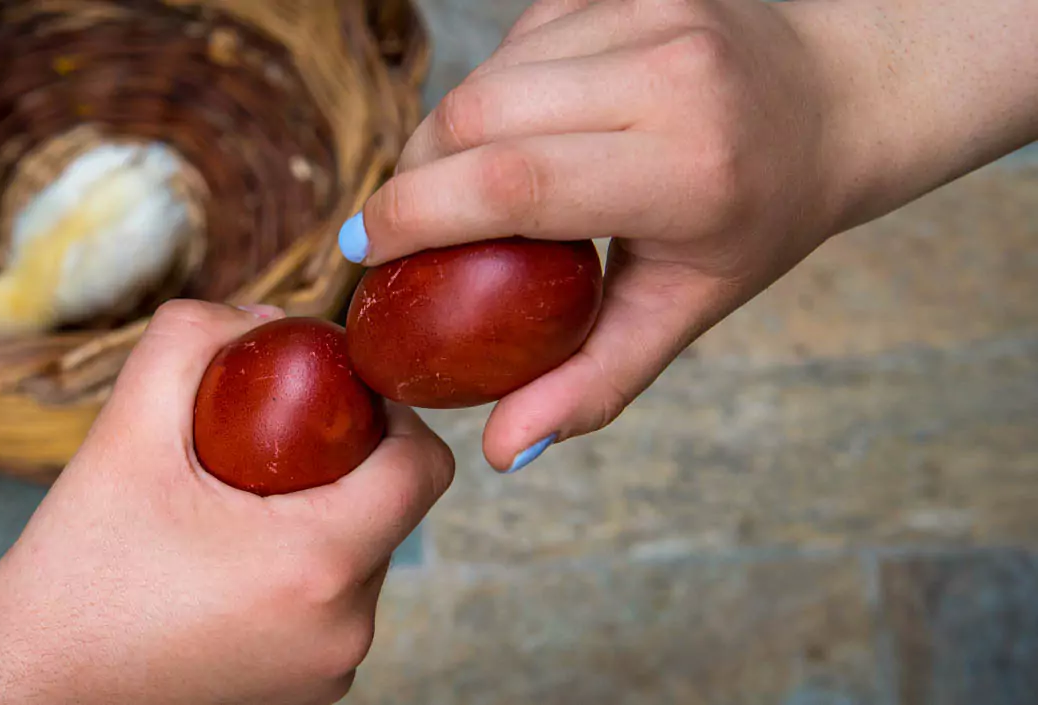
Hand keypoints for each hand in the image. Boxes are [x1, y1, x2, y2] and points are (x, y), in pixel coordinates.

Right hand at [0, 302, 454, 704]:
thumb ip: (189, 341)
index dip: (392, 414)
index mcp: (320, 565)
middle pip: (390, 510)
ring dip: (317, 520)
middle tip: (261, 446)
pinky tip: (226, 567)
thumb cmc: (72, 576)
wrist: (23, 693)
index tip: (331, 397)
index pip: (425, 466)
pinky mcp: (306, 699)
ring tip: (233, 509)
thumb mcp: (121, 436)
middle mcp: (346, 630)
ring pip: (359, 561)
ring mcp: (330, 674)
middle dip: (340, 464)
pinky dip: (296, 576)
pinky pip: (329, 610)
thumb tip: (260, 315)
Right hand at [338, 0, 1037, 470]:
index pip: (514, 181)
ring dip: (450, 134)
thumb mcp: (685, 307)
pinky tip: (525, 128)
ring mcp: (648, 11)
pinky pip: (514, 40)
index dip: (416, 214)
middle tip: (406, 226)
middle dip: (416, 174)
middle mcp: (669, 75)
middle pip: (477, 114)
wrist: (830, 96)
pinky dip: (495, 93)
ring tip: (465, 185)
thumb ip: (594, 382)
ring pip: (486, 73)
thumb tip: (503, 452)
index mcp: (688, 170)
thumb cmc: (757, 215)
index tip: (366, 251)